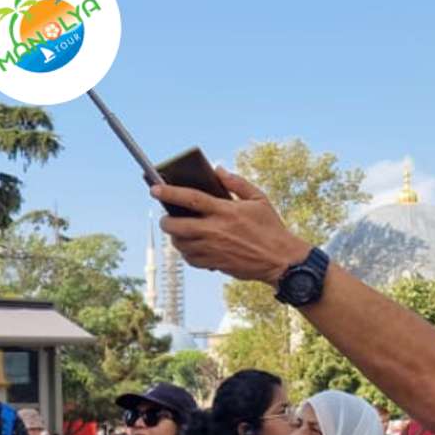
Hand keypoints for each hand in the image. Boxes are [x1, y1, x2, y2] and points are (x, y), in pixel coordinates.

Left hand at [154, 169, 312, 283]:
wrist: (280, 260)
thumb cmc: (270, 227)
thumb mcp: (259, 199)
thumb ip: (237, 183)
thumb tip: (218, 169)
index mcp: (225, 211)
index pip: (190, 198)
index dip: (169, 192)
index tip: (154, 188)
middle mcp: (216, 231)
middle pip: (178, 226)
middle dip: (166, 221)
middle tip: (165, 218)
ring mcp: (213, 250)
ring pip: (181, 244)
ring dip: (175, 237)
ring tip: (178, 231)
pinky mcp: (215, 264)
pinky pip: (191, 259)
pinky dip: (186, 253)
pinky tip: (191, 246)